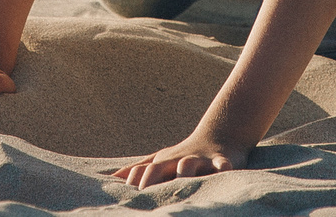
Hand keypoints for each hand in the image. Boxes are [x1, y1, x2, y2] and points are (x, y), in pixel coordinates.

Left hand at [113, 132, 248, 187]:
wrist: (219, 136)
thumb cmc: (184, 156)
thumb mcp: (161, 160)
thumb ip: (139, 169)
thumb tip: (112, 177)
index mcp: (163, 163)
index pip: (143, 172)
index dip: (135, 183)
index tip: (127, 198)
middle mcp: (178, 161)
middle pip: (159, 167)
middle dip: (151, 179)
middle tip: (143, 194)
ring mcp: (199, 160)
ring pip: (188, 164)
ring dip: (184, 170)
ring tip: (180, 176)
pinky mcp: (221, 161)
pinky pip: (222, 165)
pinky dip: (222, 168)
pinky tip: (223, 171)